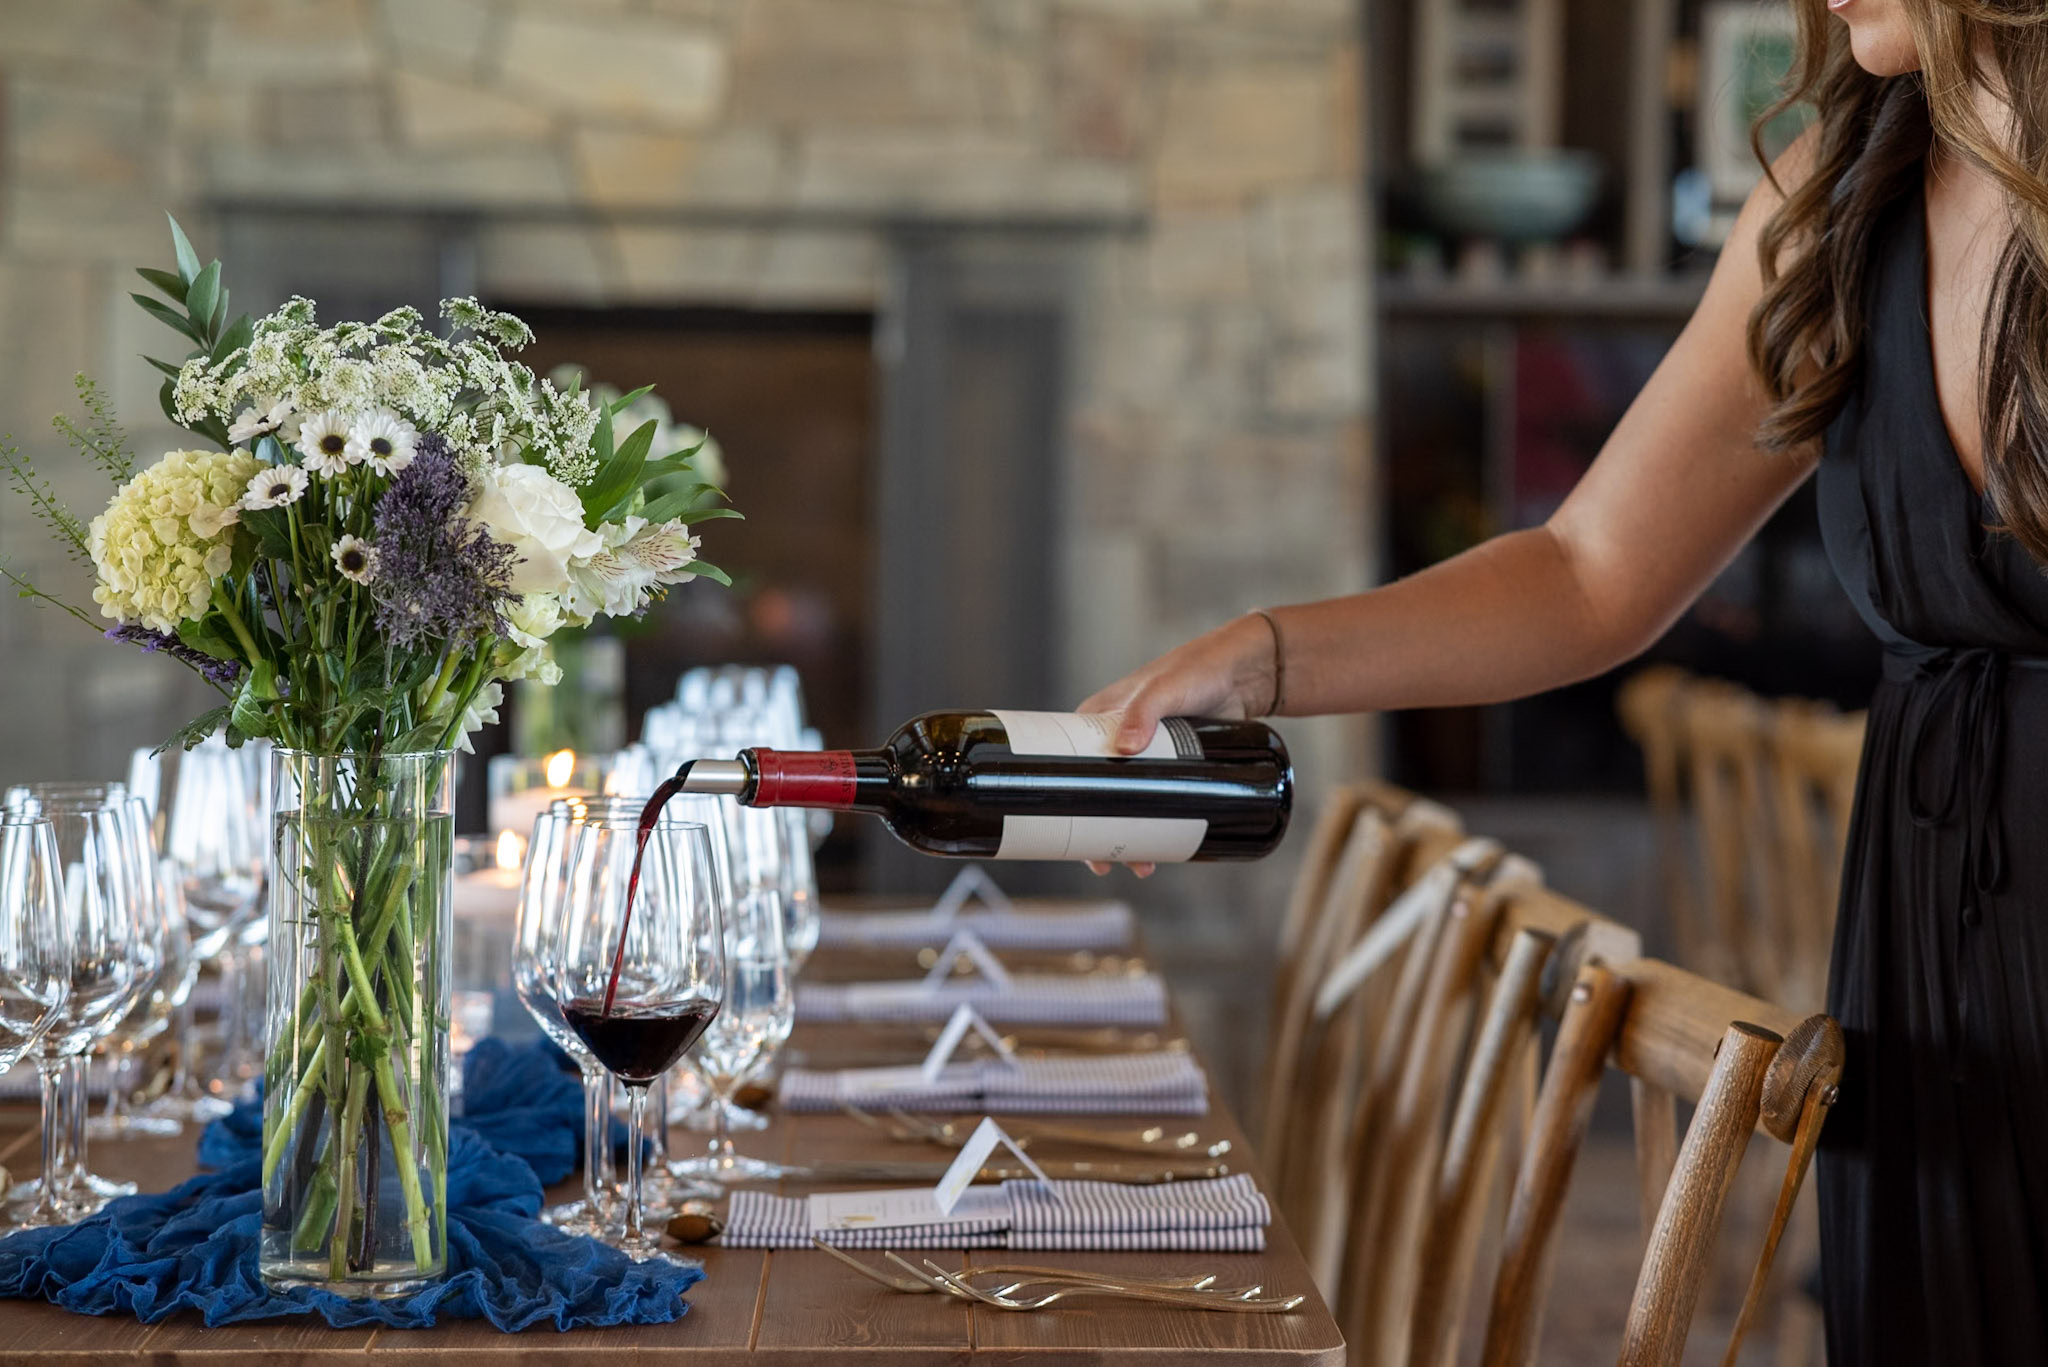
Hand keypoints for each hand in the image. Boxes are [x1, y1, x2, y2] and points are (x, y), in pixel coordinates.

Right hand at [1076, 612, 1279, 876]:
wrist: (1243, 675)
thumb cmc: (1194, 669)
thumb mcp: (1163, 690)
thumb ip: (1143, 712)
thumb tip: (1125, 749)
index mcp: (1098, 718)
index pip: (1067, 763)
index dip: (1064, 800)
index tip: (1067, 834)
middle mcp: (1115, 740)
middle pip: (1097, 794)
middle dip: (1098, 834)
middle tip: (1107, 864)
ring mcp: (1145, 757)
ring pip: (1128, 804)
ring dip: (1129, 838)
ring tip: (1142, 866)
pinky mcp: (1173, 767)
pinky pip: (1156, 802)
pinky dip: (1155, 826)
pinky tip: (1161, 850)